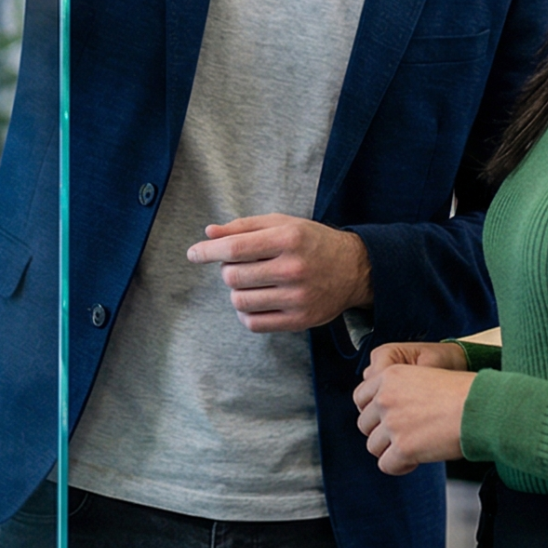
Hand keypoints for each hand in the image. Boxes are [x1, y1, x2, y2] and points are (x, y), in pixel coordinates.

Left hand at [184, 214, 371, 332]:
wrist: (354, 269)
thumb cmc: (312, 242)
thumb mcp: (282, 223)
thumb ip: (244, 226)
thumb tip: (209, 233)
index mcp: (287, 239)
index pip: (234, 248)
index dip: (207, 251)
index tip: (193, 253)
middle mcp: (293, 269)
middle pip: (233, 276)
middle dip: (228, 269)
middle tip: (240, 264)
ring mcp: (297, 298)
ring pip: (240, 301)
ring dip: (236, 291)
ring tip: (251, 281)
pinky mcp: (299, 320)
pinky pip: (254, 323)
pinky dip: (246, 312)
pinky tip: (256, 299)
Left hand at [353, 346, 473, 475]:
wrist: (482, 407)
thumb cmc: (464, 393)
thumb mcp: (425, 376)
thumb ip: (401, 391)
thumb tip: (388, 412)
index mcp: (389, 376)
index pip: (360, 398)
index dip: (374, 412)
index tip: (386, 420)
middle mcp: (385, 398)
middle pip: (365, 424)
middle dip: (382, 433)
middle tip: (404, 436)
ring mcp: (392, 423)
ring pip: (373, 446)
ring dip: (391, 450)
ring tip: (413, 448)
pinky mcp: (403, 447)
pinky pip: (386, 465)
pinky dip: (399, 466)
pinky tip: (415, 460)